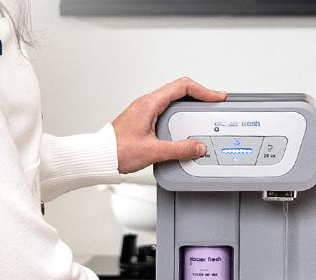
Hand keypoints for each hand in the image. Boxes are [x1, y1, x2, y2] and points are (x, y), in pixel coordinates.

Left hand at [112, 77, 226, 172]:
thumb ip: (178, 149)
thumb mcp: (153, 151)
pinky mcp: (145, 120)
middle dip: (200, 96)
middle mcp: (147, 103)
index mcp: (149, 103)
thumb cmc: (117, 150)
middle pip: (180, 91)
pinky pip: (167, 111)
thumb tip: (197, 147)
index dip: (203, 90)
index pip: (182, 87)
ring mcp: (145, 111)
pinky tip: (186, 128)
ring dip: (191, 106)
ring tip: (204, 115)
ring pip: (174, 101)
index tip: (216, 97)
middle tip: (214, 104)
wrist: (99, 157)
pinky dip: (181, 116)